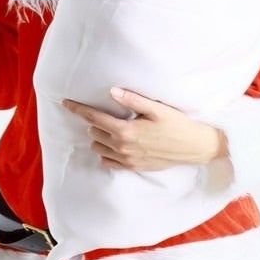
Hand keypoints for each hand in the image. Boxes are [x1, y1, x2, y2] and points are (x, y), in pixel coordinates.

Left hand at [64, 87, 227, 170]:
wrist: (194, 147)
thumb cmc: (177, 124)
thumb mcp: (157, 108)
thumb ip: (133, 100)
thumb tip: (111, 91)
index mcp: (126, 130)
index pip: (93, 118)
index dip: (78, 109)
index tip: (65, 102)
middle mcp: (122, 147)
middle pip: (94, 132)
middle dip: (93, 122)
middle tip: (104, 113)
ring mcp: (126, 159)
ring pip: (98, 148)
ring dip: (99, 137)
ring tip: (110, 128)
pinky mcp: (132, 167)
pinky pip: (107, 162)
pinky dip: (106, 153)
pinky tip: (114, 144)